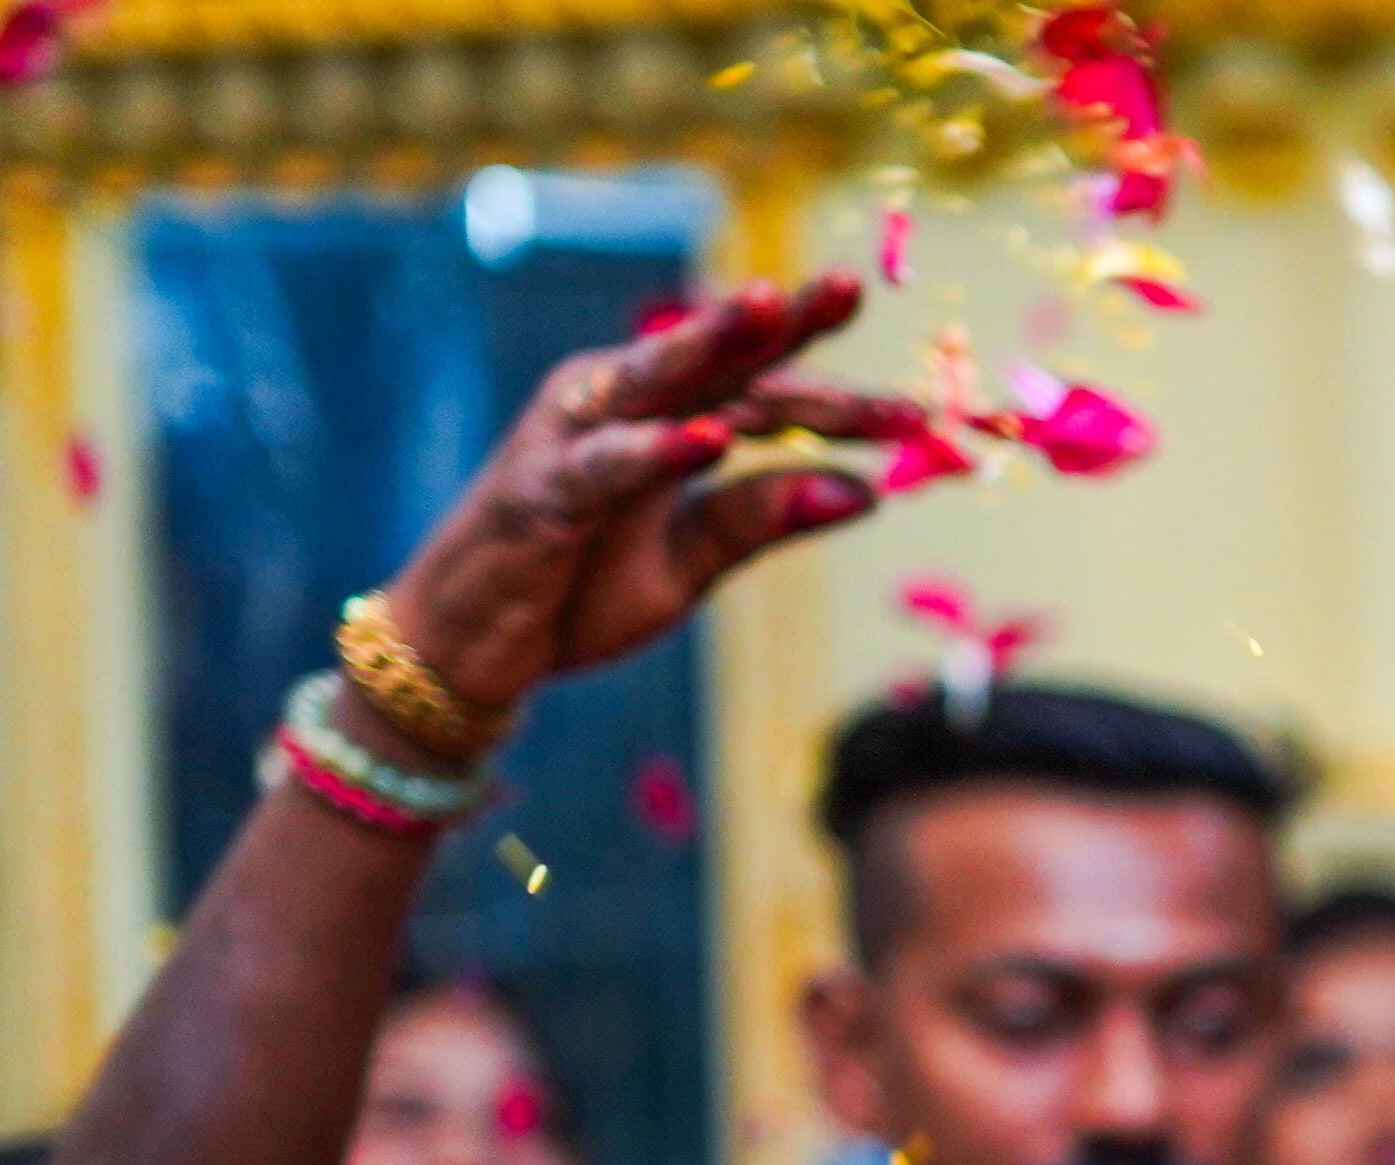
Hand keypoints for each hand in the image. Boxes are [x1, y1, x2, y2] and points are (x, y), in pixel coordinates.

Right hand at [371, 278, 893, 726]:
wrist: (474, 647)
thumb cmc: (577, 590)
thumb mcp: (692, 562)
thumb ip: (765, 520)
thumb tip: (867, 493)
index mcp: (661, 416)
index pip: (763, 393)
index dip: (838, 397)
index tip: (920, 410)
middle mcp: (617, 404)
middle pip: (715, 358)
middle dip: (784, 324)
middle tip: (851, 287)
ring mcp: (573, 438)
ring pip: (653, 378)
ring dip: (711, 342)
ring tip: (770, 309)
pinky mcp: (541, 491)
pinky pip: (605, 466)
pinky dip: (655, 451)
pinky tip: (706, 437)